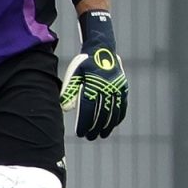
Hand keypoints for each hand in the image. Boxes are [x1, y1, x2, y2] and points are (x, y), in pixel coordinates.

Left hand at [60, 10, 127, 139]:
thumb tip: (64, 109)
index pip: (88, 109)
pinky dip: (117, 117)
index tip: (80, 133)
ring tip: (101, 135)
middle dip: (95, 128)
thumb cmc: (84, 65)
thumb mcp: (74, 75)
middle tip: (89, 137)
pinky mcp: (123, 88)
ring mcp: (117, 88)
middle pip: (101, 114)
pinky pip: (122, 106)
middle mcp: (106, 87)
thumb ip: (69, 92)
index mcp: (92, 85)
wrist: (101, 50)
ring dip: (107, 126)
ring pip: (113, 112)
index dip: (84, 123)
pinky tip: (112, 125)